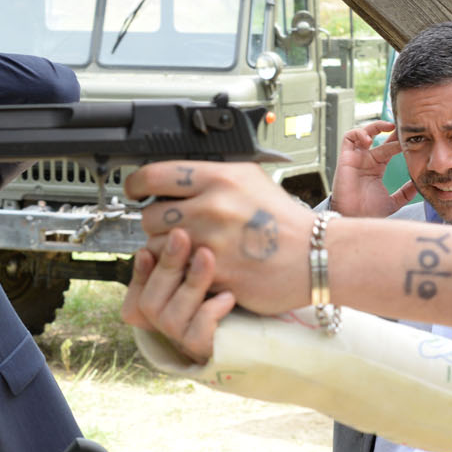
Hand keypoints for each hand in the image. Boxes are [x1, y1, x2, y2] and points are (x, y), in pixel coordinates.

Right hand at [121, 230, 233, 363]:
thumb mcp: (208, 272)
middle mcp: (169, 328)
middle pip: (149, 304)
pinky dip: (210, 310)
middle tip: (180, 236)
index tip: (146, 251)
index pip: (135, 299)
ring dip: (189, 283)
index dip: (138, 276)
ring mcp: (185, 342)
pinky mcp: (206, 350)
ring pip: (170, 318)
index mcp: (164, 308)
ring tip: (207, 256)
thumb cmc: (236, 293)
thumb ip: (185, 258)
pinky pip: (196, 334)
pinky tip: (228, 294)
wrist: (263, 325)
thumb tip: (174, 232)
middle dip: (165, 267)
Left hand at [126, 162, 311, 314]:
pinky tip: (200, 269)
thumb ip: (212, 176)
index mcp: (219, 178)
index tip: (135, 191)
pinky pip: (177, 275)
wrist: (316, 255)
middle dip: (156, 225)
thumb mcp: (251, 179)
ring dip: (166, 253)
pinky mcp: (214, 275)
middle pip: (149, 216)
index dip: (136, 185)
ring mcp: (211, 243)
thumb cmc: (286, 221)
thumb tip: (173, 177)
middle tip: (173, 229)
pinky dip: (183, 274)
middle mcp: (212, 207)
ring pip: (158, 249)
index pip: (154, 176)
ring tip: (188, 251)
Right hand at [330, 119, 416, 217]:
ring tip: (389, 127)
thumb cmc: (370, 212)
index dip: (399, 139)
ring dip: (375, 126)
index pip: (389, 147)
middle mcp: (367, 160)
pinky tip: (370, 139)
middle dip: (392, 130)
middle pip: (379, 137)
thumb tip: (418, 184)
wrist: (355, 219)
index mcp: (377, 167)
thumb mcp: (394, 201)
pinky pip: (348, 138)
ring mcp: (356, 158)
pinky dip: (359, 133)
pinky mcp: (346, 158)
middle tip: (404, 127)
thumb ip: (405, 193)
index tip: (412, 136)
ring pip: (364, 133)